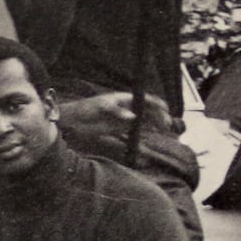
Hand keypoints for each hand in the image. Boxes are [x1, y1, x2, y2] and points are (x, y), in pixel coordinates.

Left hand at [57, 92, 171, 157]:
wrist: (72, 121)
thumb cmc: (86, 109)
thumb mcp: (101, 107)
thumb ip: (117, 111)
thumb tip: (133, 116)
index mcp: (124, 99)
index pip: (144, 99)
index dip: (156, 103)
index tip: (166, 109)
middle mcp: (126, 108)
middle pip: (147, 112)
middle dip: (159, 117)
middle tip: (167, 125)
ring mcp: (123, 120)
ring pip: (143, 122)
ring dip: (154, 126)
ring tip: (164, 131)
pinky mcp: (118, 130)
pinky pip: (134, 133)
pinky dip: (143, 136)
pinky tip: (150, 141)